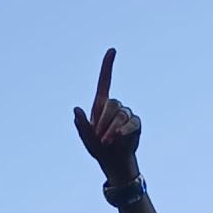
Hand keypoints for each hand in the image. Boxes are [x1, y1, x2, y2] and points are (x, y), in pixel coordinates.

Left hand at [73, 48, 140, 184]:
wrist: (114, 162)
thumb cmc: (98, 149)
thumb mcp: (86, 139)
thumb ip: (80, 125)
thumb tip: (76, 109)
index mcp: (101, 107)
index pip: (105, 82)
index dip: (107, 66)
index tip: (112, 50)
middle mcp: (115, 107)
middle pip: (112, 103)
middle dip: (103, 122)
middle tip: (100, 139)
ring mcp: (127, 114)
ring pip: (121, 114)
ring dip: (112, 130)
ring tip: (107, 143)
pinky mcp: (136, 124)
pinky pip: (132, 123)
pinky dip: (124, 131)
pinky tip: (119, 138)